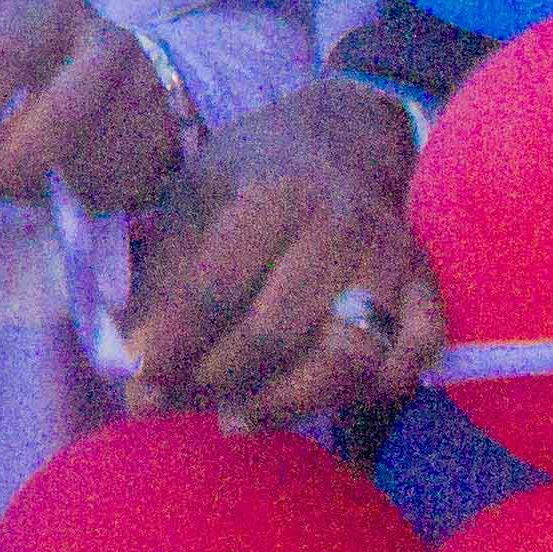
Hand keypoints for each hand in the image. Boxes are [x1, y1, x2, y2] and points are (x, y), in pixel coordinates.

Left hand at [0, 0, 189, 224]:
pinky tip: (57, 192)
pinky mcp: (166, 139)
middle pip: (61, 114)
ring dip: (35, 190)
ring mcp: (145, 93)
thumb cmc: (35, 57)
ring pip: (87, 160)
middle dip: (5, 164)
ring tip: (2, 193)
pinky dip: (74, 201)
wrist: (127, 70)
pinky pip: (113, 186)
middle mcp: (106, 44)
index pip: (6, 56)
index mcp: (53, 11)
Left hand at [121, 81, 443, 429]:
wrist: (349, 135)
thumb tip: (126, 365)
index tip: (136, 384)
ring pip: (344, 361)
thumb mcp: (196, 198)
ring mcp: (390, 262)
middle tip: (176, 401)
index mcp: (270, 194)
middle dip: (215, 381)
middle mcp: (338, 228)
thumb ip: (163, 281)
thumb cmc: (257, 172)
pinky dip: (365, 395)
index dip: (171, 346)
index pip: (214, 288)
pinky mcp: (426, 289)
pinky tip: (314, 398)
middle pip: (274, 334)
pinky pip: (406, 364)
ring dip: (285, 403)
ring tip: (236, 416)